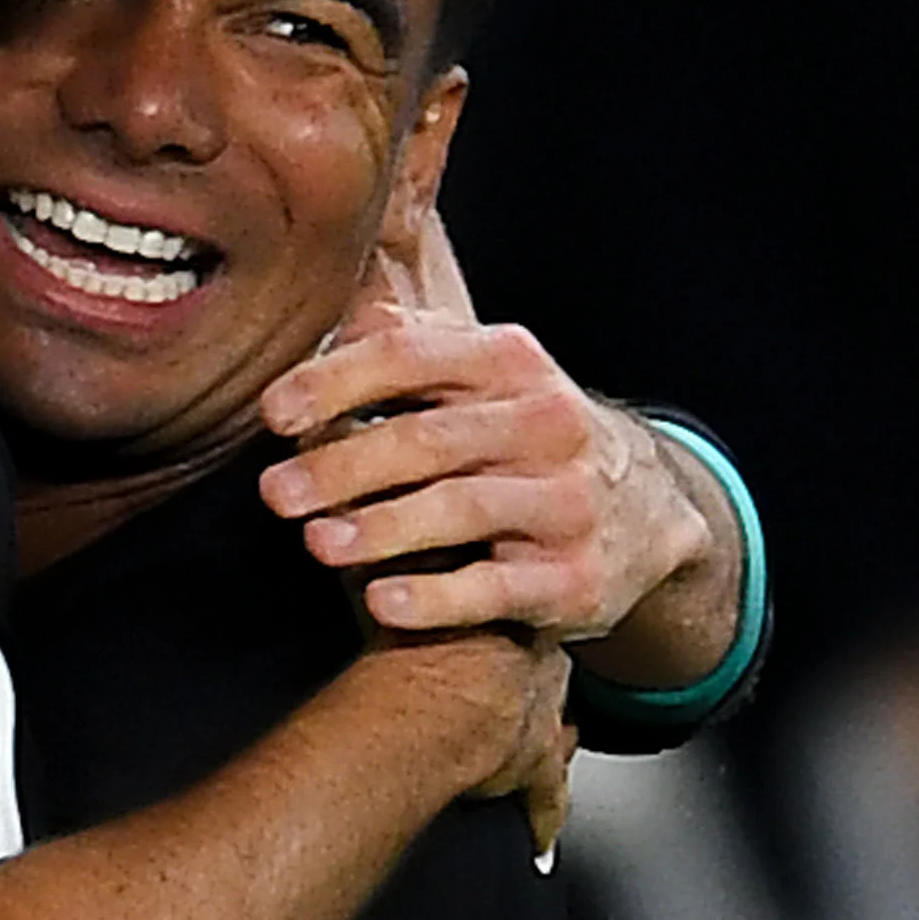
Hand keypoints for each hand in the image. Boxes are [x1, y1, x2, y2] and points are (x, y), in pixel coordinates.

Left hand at [253, 312, 712, 641]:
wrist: (645, 512)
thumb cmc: (521, 434)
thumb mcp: (481, 372)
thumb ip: (406, 339)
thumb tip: (323, 317)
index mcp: (508, 361)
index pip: (412, 356)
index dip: (336, 382)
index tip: (273, 412)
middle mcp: (545, 424)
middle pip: (430, 439)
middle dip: (344, 466)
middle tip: (276, 493)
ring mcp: (564, 502)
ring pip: (464, 510)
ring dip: (384, 528)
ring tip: (318, 543)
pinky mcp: (574, 578)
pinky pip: (498, 588)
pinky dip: (437, 598)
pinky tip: (381, 602)